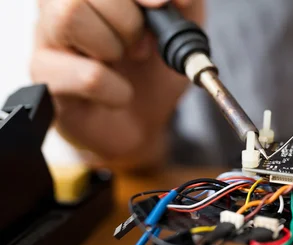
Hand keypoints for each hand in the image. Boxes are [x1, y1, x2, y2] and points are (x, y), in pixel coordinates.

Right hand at [31, 0, 202, 168]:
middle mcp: (60, 5)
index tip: (160, 5)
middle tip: (140, 47)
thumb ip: (184, 7)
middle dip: (127, 20)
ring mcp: (48, 39)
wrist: (142, 123)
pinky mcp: (48, 80)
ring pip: (70, 16)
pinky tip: (119, 94)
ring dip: (112, 45)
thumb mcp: (181, 33)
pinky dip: (115, 89)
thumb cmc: (152, 72)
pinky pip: (86, 75)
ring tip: (122, 63)